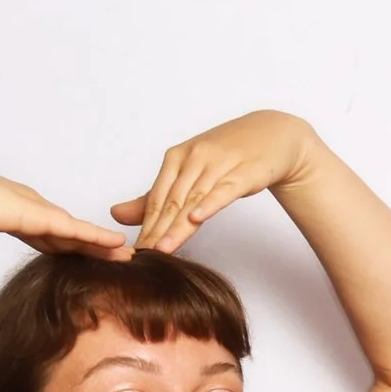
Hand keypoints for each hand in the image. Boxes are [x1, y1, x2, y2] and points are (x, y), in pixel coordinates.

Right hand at [0, 151, 131, 280]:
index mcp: (2, 210)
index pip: (41, 231)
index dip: (63, 243)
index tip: (80, 255)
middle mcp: (20, 205)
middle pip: (65, 230)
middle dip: (91, 244)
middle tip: (117, 256)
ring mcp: (29, 207)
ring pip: (75, 229)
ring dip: (102, 243)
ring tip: (129, 255)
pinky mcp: (32, 213)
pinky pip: (73, 228)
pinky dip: (97, 237)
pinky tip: (119, 245)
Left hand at [112, 109, 325, 253]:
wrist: (274, 136)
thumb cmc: (229, 156)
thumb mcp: (190, 172)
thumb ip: (156, 196)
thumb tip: (116, 214)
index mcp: (177, 157)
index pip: (157, 197)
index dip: (145, 225)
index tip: (135, 251)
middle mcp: (194, 158)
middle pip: (173, 201)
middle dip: (157, 230)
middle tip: (144, 255)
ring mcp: (219, 164)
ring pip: (194, 200)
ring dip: (178, 226)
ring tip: (163, 249)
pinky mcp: (244, 172)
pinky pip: (224, 191)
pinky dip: (210, 204)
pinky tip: (197, 218)